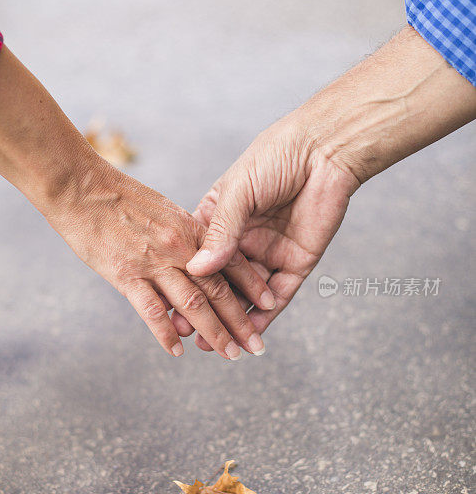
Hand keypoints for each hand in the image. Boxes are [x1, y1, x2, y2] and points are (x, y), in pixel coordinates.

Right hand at [47, 161, 271, 358]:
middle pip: (218, 289)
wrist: (80, 185)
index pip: (231, 260)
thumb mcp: (163, 208)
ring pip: (194, 303)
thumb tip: (201, 258)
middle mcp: (178, 246)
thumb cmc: (117, 193)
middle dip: (241, 320)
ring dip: (215, 332)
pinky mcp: (125, 274)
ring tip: (230, 354)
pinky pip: (151, 310)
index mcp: (190, 227)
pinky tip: (178, 350)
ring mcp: (153, 261)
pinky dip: (166, 332)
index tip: (270, 304)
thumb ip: (184, 234)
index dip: (252, 284)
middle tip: (256, 346)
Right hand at [172, 113, 357, 348]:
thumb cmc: (276, 157)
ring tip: (215, 344)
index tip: (168, 309)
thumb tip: (198, 269)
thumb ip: (221, 231)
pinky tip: (252, 334)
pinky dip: (266, 316)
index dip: (184, 284)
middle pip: (220, 284)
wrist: (324, 149)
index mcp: (219, 220)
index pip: (197, 259)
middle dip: (206, 311)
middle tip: (189, 335)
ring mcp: (268, 253)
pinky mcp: (296, 262)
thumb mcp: (240, 191)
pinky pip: (280, 295)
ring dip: (233, 321)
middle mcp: (242, 240)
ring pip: (248, 296)